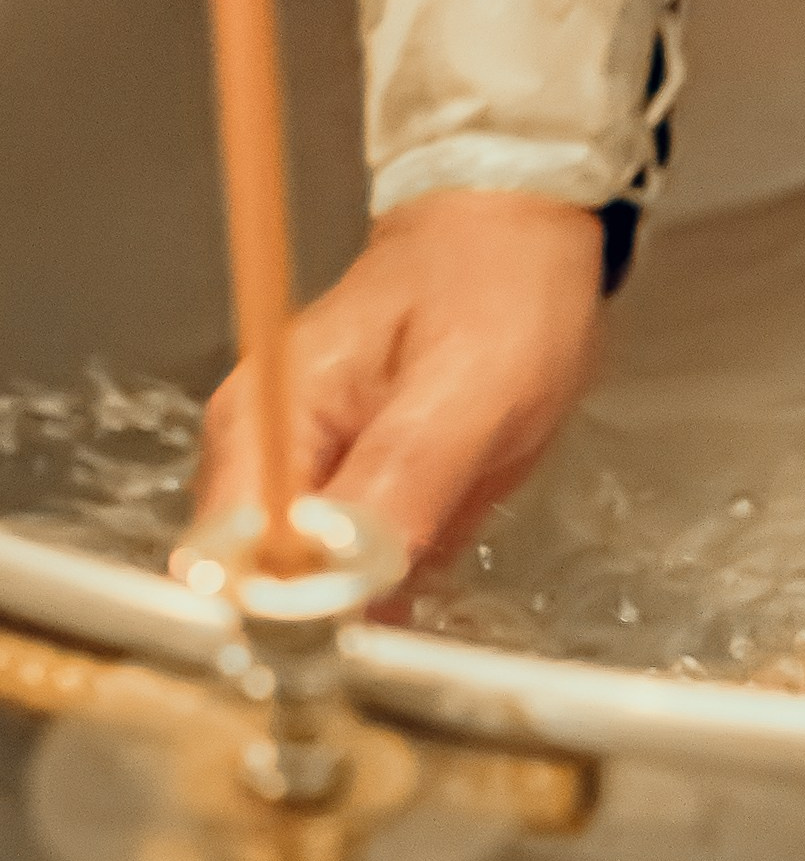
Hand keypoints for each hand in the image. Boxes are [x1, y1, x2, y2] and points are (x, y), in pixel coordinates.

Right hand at [191, 194, 604, 588]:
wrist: (518, 230)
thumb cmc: (496, 288)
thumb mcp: (470, 388)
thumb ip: (403, 479)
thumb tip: (341, 579)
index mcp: (264, 423)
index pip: (231, 561)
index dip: (290, 615)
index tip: (361, 630)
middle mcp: (258, 452)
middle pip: (269, 585)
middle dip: (347, 608)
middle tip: (431, 564)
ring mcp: (296, 467)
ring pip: (318, 583)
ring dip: (382, 586)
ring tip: (451, 519)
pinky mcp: (337, 480)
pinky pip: (354, 559)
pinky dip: (401, 564)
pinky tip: (445, 522)